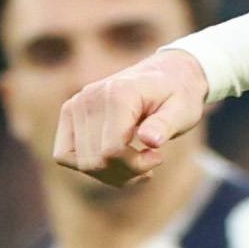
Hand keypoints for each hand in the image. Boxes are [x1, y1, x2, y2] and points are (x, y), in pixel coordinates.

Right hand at [52, 48, 209, 186]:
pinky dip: (90, 167)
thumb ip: (166, 124)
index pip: (112, 150)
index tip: (157, 158)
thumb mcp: (183, 110)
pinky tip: (116, 163)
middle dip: (126, 172)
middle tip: (149, 162)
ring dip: (111, 174)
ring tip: (136, 164)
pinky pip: (65, 155)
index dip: (136, 165)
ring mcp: (76, 104)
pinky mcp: (69, 113)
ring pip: (82, 163)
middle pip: (96, 161)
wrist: (167, 74)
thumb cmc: (178, 95)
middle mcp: (90, 97)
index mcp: (118, 93)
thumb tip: (150, 140)